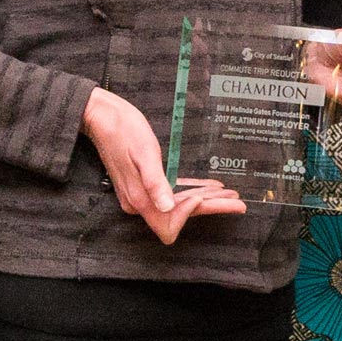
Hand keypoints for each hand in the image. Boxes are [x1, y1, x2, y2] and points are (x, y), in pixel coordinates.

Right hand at [83, 86, 241, 243]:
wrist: (102, 116)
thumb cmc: (123, 129)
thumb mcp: (143, 153)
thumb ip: (155, 182)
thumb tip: (166, 207)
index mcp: (139, 198)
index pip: (168, 224)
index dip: (188, 213)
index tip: (203, 196)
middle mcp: (140, 202)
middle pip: (180, 216)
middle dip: (211, 209)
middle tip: (239, 203)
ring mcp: (142, 195)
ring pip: (179, 205)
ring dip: (206, 200)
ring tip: (232, 194)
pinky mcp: (145, 185)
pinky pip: (172, 194)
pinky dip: (192, 191)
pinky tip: (210, 186)